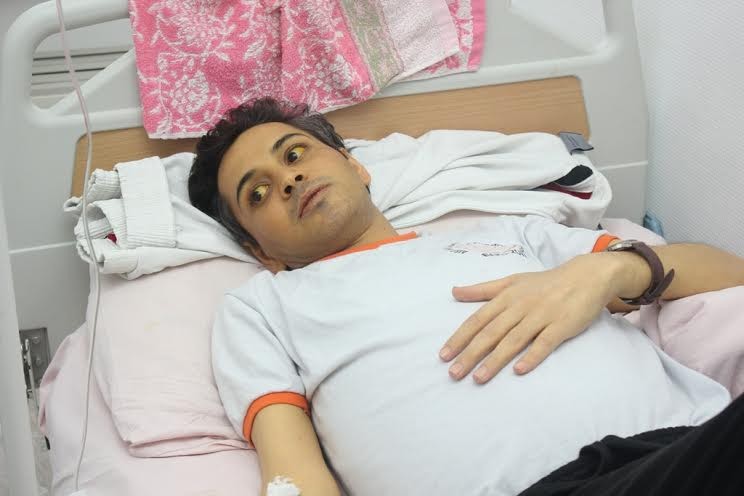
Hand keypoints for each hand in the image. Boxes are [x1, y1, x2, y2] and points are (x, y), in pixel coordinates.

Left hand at [440, 253, 621, 383]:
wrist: (586, 276)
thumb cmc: (544, 283)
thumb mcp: (511, 281)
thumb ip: (482, 290)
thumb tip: (454, 291)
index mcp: (506, 297)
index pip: (477, 320)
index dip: (460, 338)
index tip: (443, 355)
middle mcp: (520, 307)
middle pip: (491, 333)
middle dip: (470, 354)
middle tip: (453, 374)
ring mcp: (541, 316)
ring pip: (513, 340)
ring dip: (494, 360)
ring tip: (478, 378)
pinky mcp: (561, 326)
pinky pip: (544, 343)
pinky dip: (531, 356)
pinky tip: (518, 370)